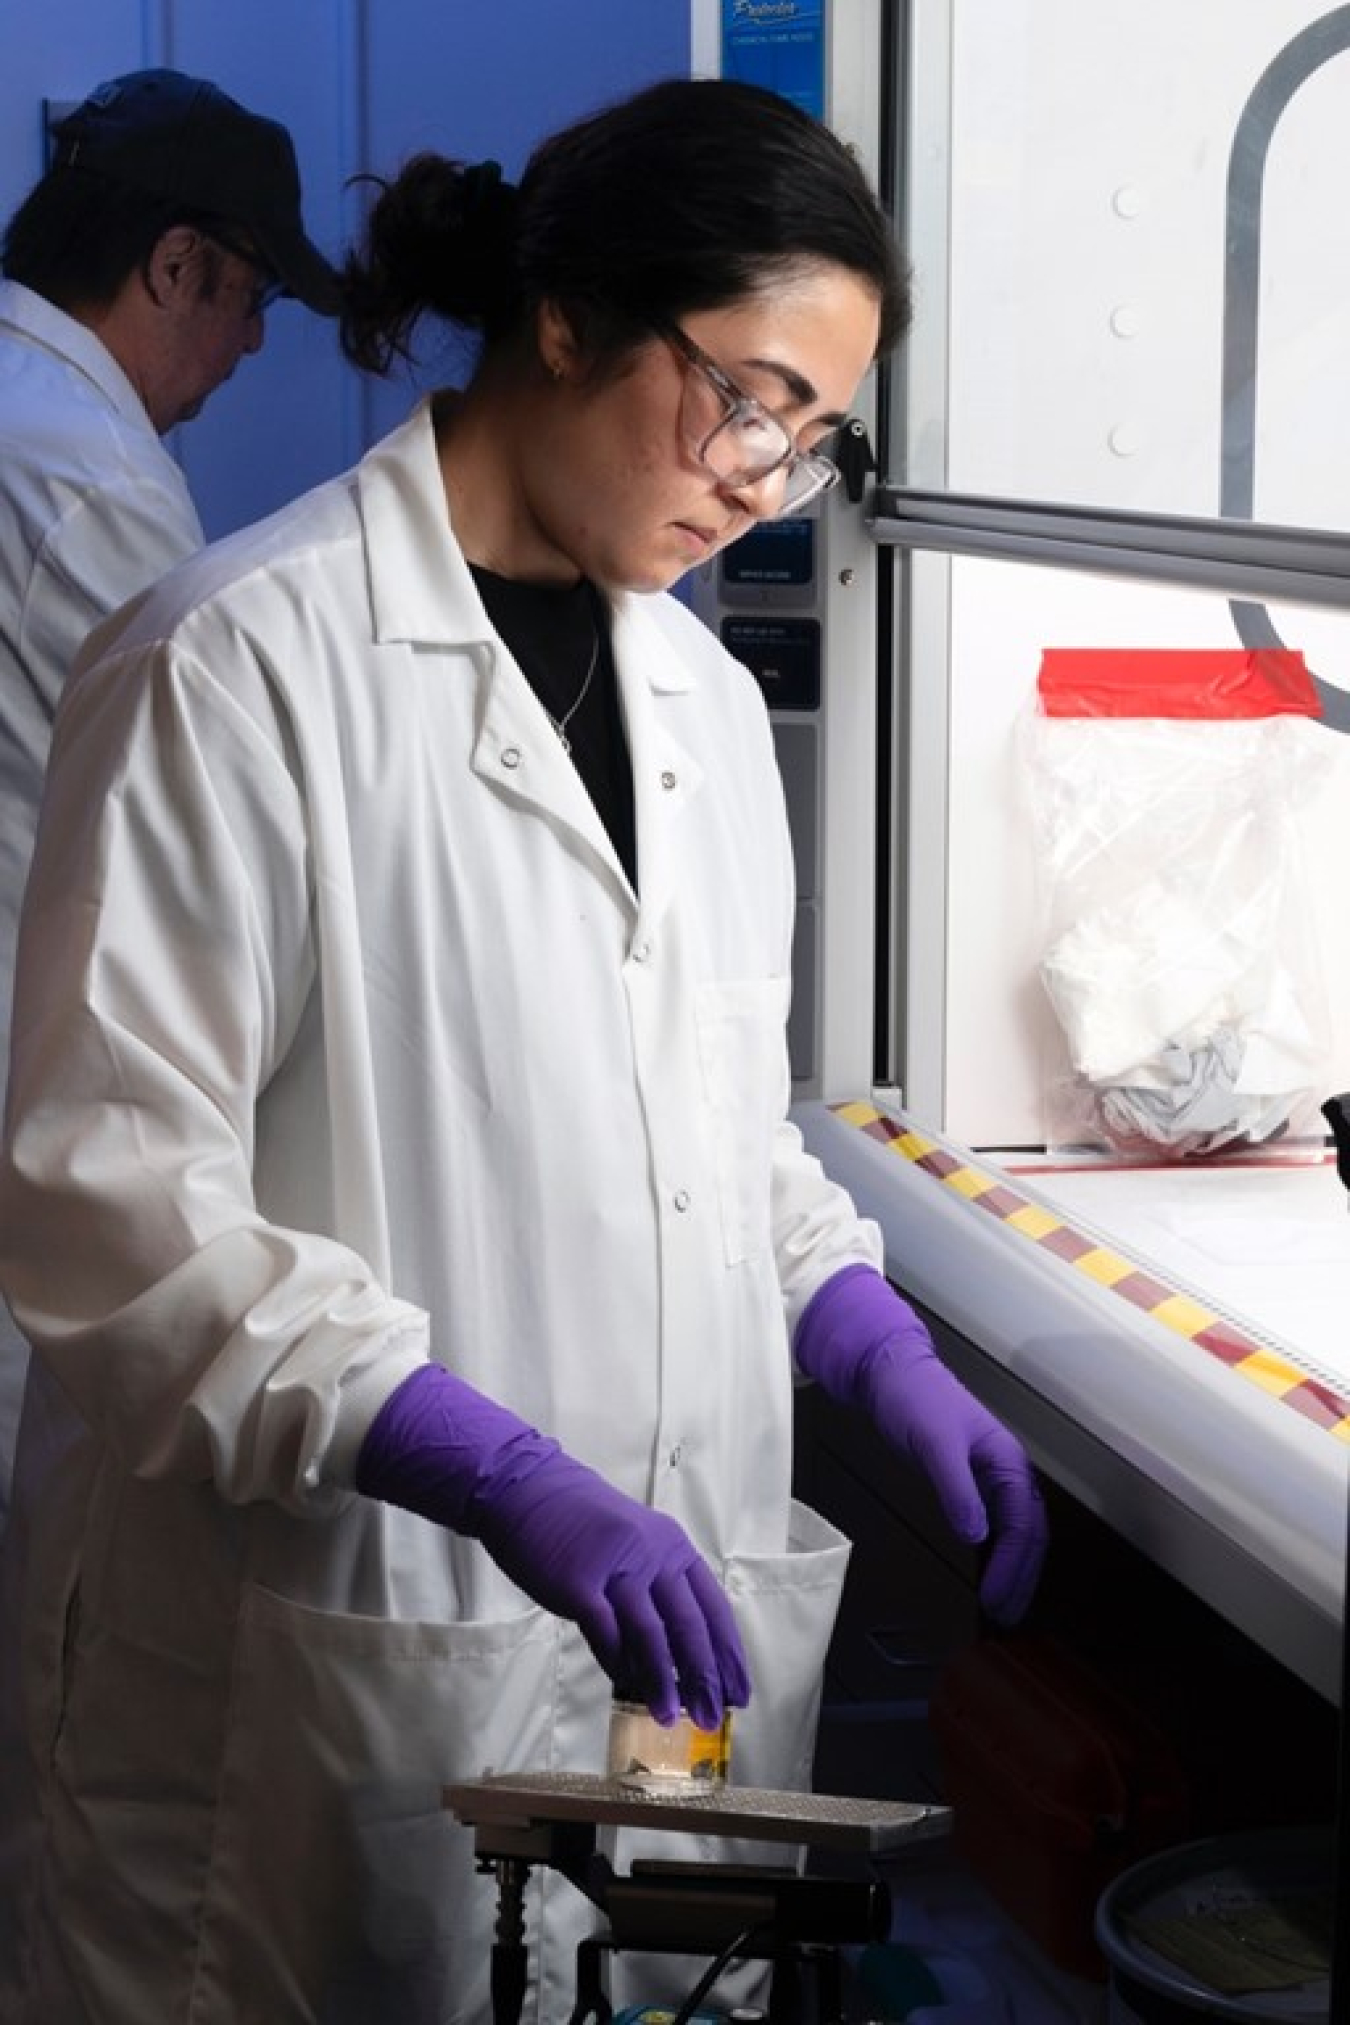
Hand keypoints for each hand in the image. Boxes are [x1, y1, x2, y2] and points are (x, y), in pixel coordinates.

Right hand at [473, 1446, 750, 1727]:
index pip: (713, 1607)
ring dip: (661, 1681)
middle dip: (703, 1677)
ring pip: (650, 1636)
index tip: (738, 1691)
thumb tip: (677, 1653)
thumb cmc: (583, 1523)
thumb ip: (656, 1588)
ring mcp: (615, 1568)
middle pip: (688, 1625)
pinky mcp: (578, 1584)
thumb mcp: (636, 1544)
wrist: (528, 1490)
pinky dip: (617, 1665)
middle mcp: (652, 1555)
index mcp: (673, 1547)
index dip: (728, 1654)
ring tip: (667, 1716)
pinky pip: (605, 1634)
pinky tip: (625, 1688)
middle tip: (711, 1717)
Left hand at [795, 1264, 1046, 1622]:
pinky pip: (996, 1522)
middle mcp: (1007, 1470)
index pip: (1022, 1525)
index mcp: (1008, 1461)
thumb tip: (977, 1535)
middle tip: (1006, 1616)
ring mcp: (991, 1475)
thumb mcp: (935, 1444)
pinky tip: (986, 1570)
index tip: (994, 1599)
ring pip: (1016, 1530)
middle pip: (1029, 1533)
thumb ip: (957, 1489)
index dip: (1011, 1566)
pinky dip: (996, 1551)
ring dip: (1014, 1567)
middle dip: (1021, 1576)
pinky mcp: (970, 1478)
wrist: (891, 1373)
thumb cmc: (915, 1400)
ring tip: (1004, 1604)